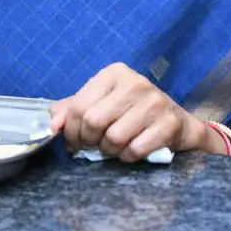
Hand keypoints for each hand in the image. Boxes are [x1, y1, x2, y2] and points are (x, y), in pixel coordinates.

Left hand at [52, 63, 215, 162]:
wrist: (176, 121)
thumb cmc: (131, 112)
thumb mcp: (100, 102)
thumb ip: (71, 109)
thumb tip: (53, 124)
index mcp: (114, 73)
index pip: (78, 107)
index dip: (70, 131)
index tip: (75, 141)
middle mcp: (135, 82)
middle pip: (93, 122)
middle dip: (88, 141)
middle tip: (94, 146)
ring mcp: (154, 102)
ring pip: (113, 138)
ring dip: (109, 150)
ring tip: (114, 146)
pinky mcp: (169, 123)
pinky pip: (134, 150)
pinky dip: (128, 157)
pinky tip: (132, 150)